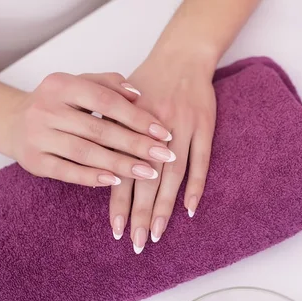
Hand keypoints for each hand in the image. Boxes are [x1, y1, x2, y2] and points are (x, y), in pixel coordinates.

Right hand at [1, 72, 175, 186]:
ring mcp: (38, 135)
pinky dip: (92, 177)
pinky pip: (67, 171)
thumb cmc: (60, 103)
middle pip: (99, 130)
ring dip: (120, 164)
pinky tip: (116, 181)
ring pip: (85, 152)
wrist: (14, 121)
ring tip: (149, 173)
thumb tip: (139, 94)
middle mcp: (47, 108)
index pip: (106, 101)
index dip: (138, 117)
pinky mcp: (34, 160)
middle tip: (165, 155)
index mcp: (61, 84)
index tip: (164, 132)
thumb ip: (109, 84)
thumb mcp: (80, 84)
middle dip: (136, 144)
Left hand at [109, 57, 216, 252]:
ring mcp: (182, 131)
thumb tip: (97, 163)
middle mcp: (155, 132)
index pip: (122, 173)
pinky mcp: (204, 128)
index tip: (116, 230)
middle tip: (137, 242)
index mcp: (131, 127)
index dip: (119, 203)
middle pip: (146, 181)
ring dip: (165, 207)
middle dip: (140, 214)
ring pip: (172, 176)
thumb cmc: (148, 82)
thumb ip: (109, 131)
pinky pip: (201, 162)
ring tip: (157, 233)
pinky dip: (196, 186)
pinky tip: (190, 210)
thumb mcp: (121, 102)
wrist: (181, 58)